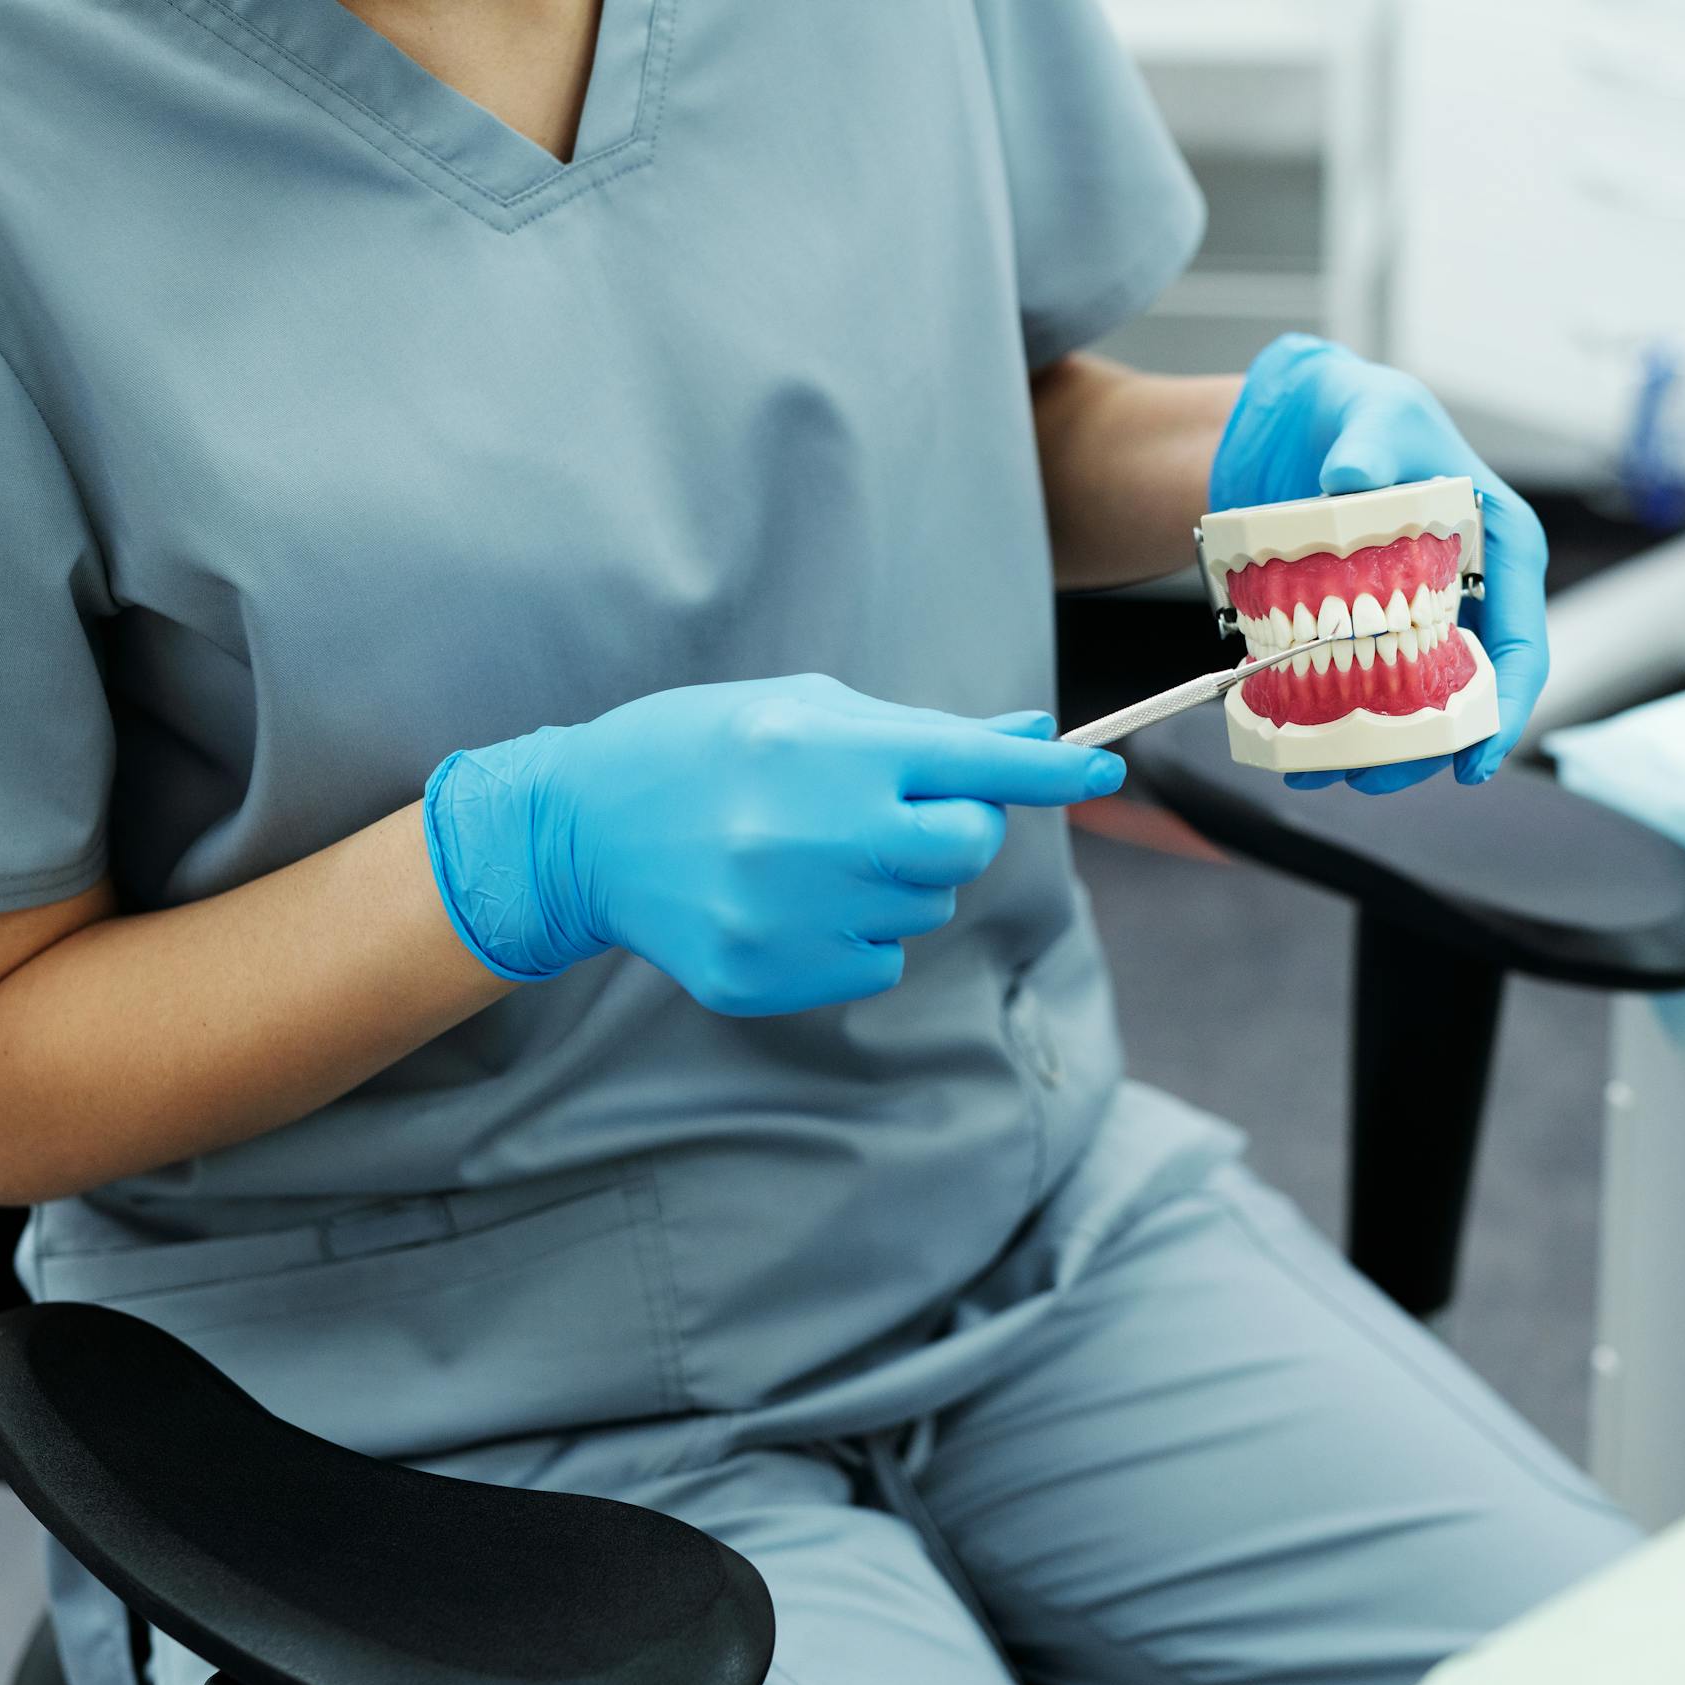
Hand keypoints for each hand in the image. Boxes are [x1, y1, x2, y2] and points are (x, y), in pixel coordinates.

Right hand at [422, 676, 1122, 1014]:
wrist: (583, 828)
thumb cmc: (706, 750)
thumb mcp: (806, 710)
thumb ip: (923, 733)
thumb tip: (1029, 739)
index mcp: (834, 750)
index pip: (975, 765)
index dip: (1050, 773)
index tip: (1101, 772)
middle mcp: (821, 832)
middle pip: (963, 847)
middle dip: (952, 830)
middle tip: (895, 814)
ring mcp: (793, 912)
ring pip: (922, 913)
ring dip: (892, 885)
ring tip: (809, 854)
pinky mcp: (768, 974)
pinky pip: (874, 964)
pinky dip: (851, 938)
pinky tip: (785, 903)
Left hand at [1209, 333, 1547, 790]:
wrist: (1293, 423)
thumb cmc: (1357, 410)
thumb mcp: (1372, 411)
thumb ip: (1370, 440)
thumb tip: (1353, 479)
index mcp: (1499, 547)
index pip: (1523, 644)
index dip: (1503, 711)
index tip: (1473, 763)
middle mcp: (1468, 593)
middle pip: (1464, 693)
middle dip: (1422, 748)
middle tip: (1369, 778)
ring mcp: (1416, 617)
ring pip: (1409, 702)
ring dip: (1370, 746)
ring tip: (1319, 769)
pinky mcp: (1365, 630)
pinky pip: (1359, 686)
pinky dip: (1329, 719)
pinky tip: (1292, 741)